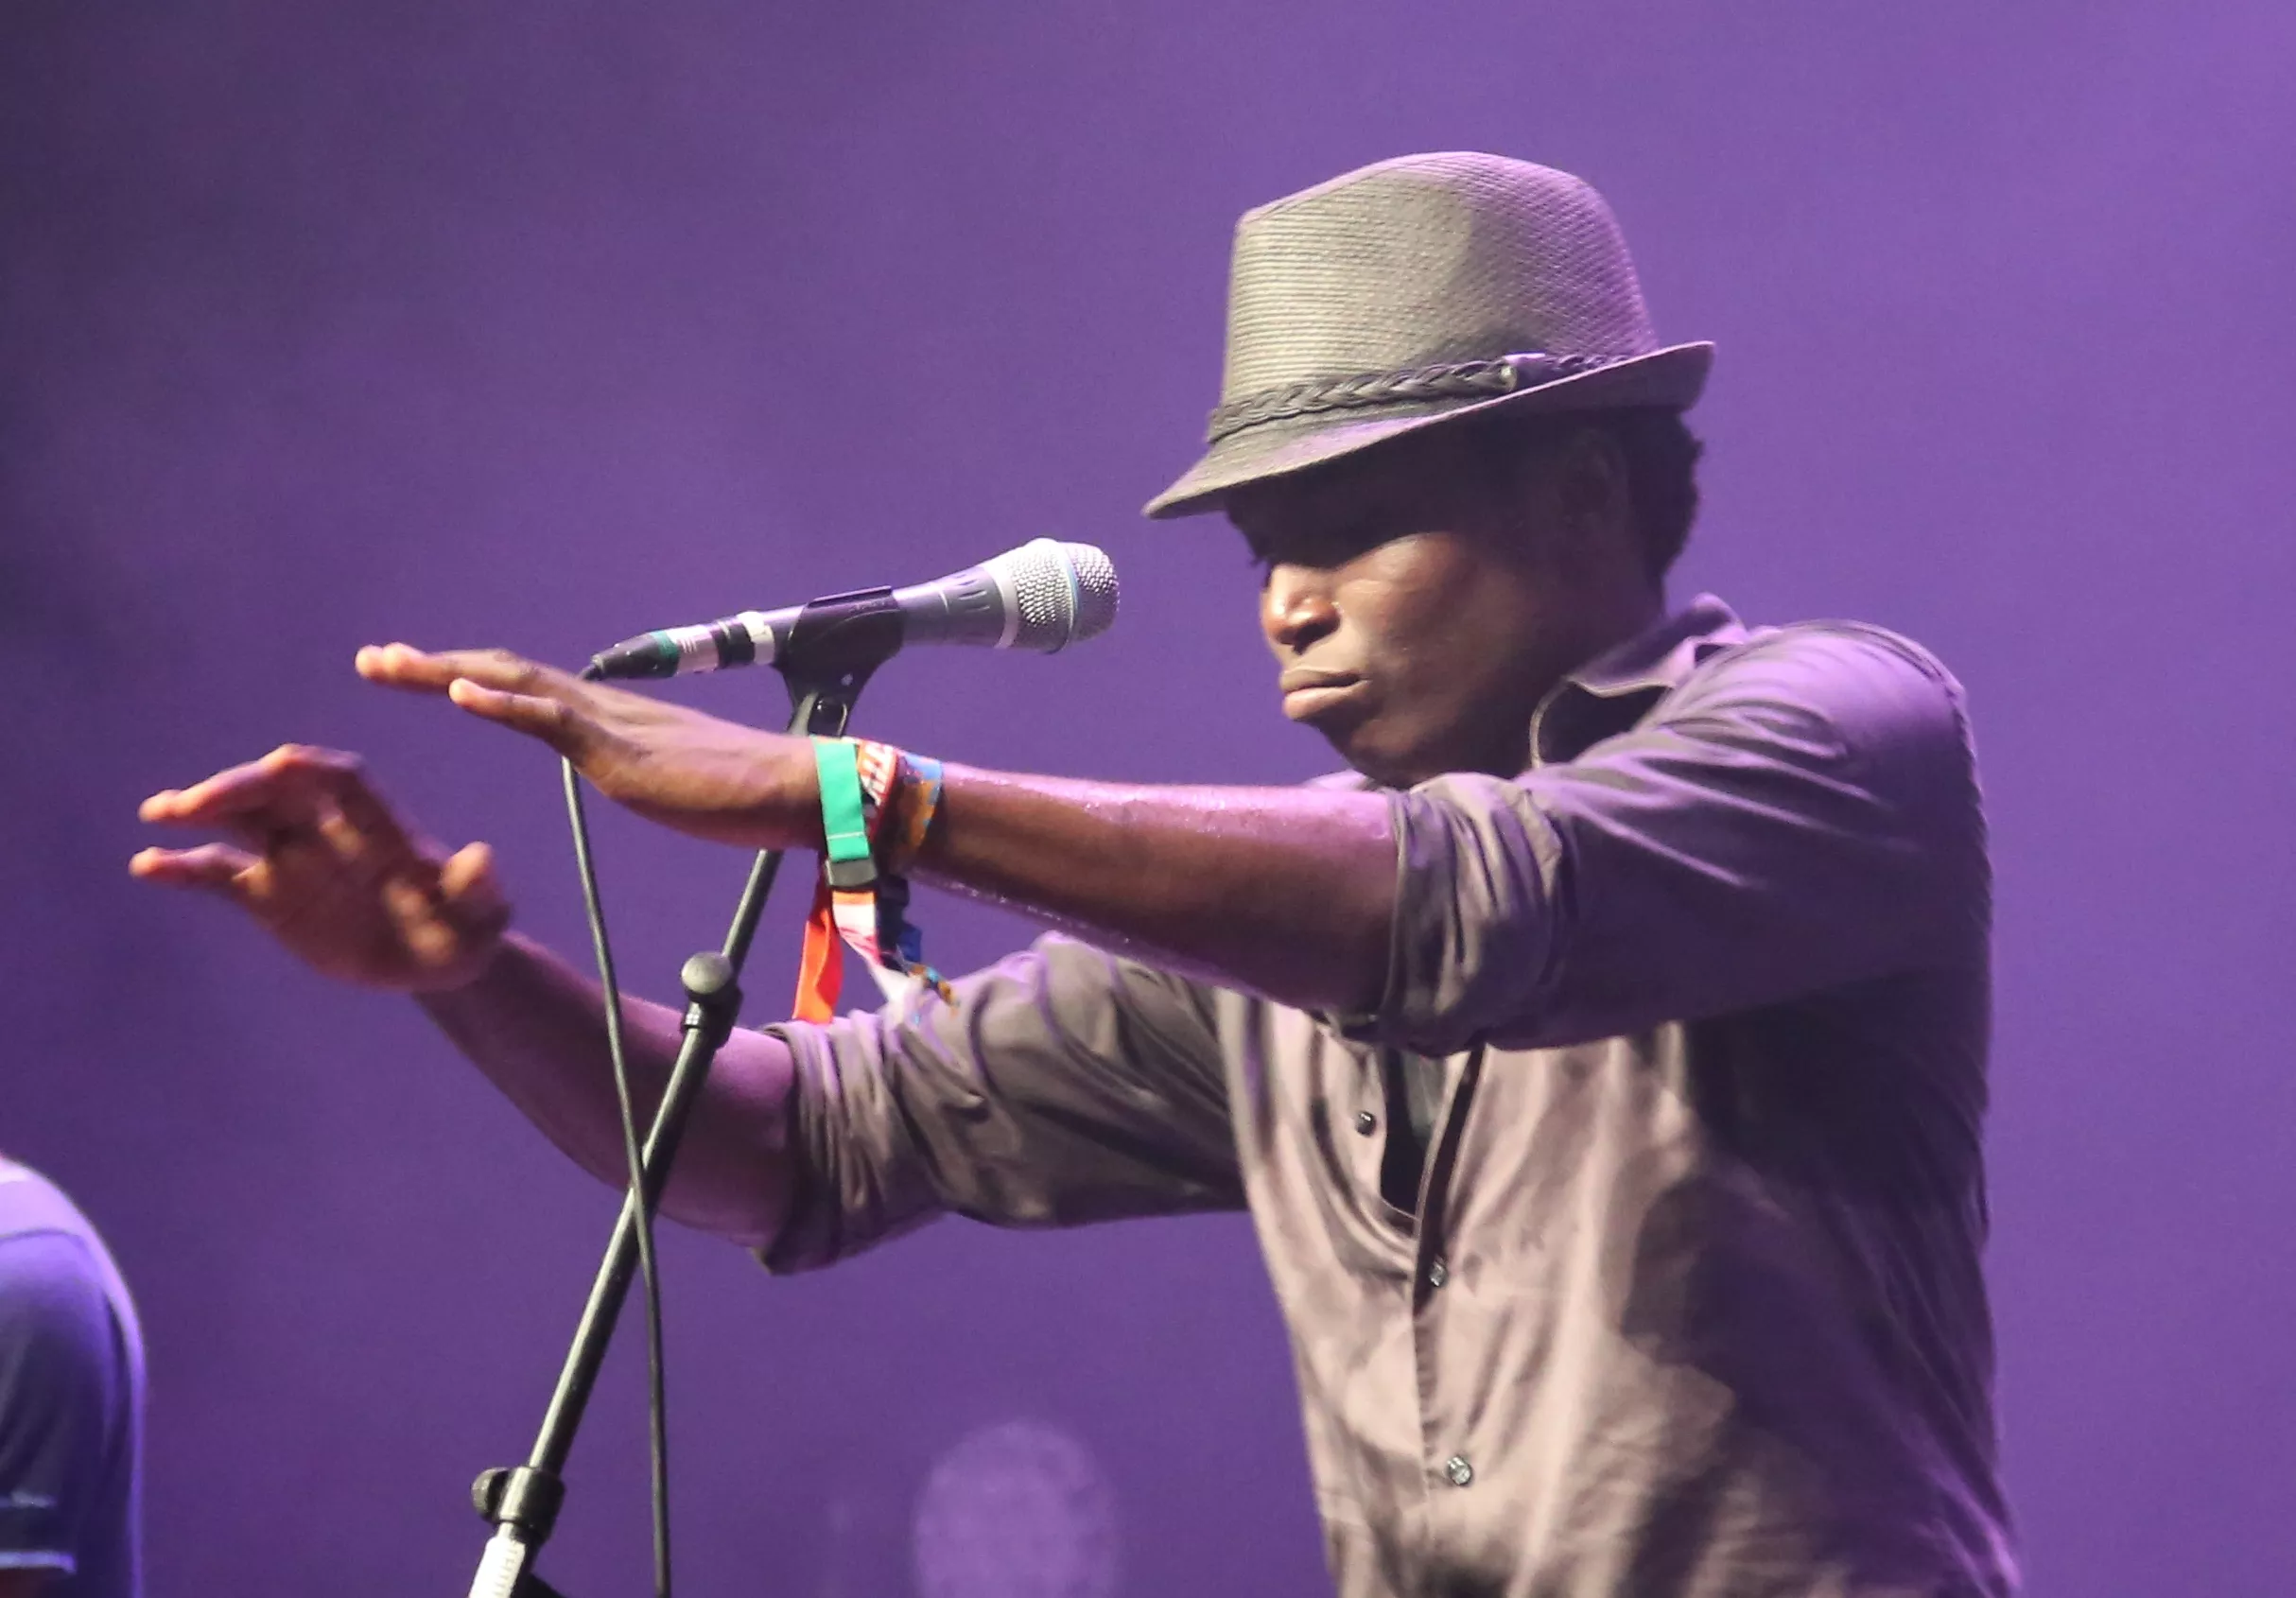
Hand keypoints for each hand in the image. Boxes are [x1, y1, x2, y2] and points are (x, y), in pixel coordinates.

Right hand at [132, 745, 511, 991]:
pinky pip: (220, 874)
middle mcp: (329, 830)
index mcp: (379, 826)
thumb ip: (478, 888)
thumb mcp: (484, 916)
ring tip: (159, 816)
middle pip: (276, 793)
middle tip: (190, 805)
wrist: (439, 961)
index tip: (271, 769)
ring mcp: (295, 858)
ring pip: (240, 821)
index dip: (305, 769)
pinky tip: (148, 867)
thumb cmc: (468, 930)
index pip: (338, 779)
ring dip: (200, 812)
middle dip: (236, 790)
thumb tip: (481, 858)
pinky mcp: (269, 893)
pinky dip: (184, 869)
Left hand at [354, 644, 821, 850]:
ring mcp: (615, 728)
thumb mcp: (683, 783)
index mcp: (616, 721)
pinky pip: (553, 721)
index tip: (417, 672)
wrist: (806, 790)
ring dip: (445, 673)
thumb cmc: (757, 795)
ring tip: (388, 665)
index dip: (468, 677)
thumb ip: (652, 770)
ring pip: (515, 684)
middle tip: (373, 659)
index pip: (528, 688)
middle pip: (506, 674)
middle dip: (434, 666)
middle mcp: (608, 710)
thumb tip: (645, 772)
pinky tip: (457, 694)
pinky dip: (501, 705)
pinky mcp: (625, 754)